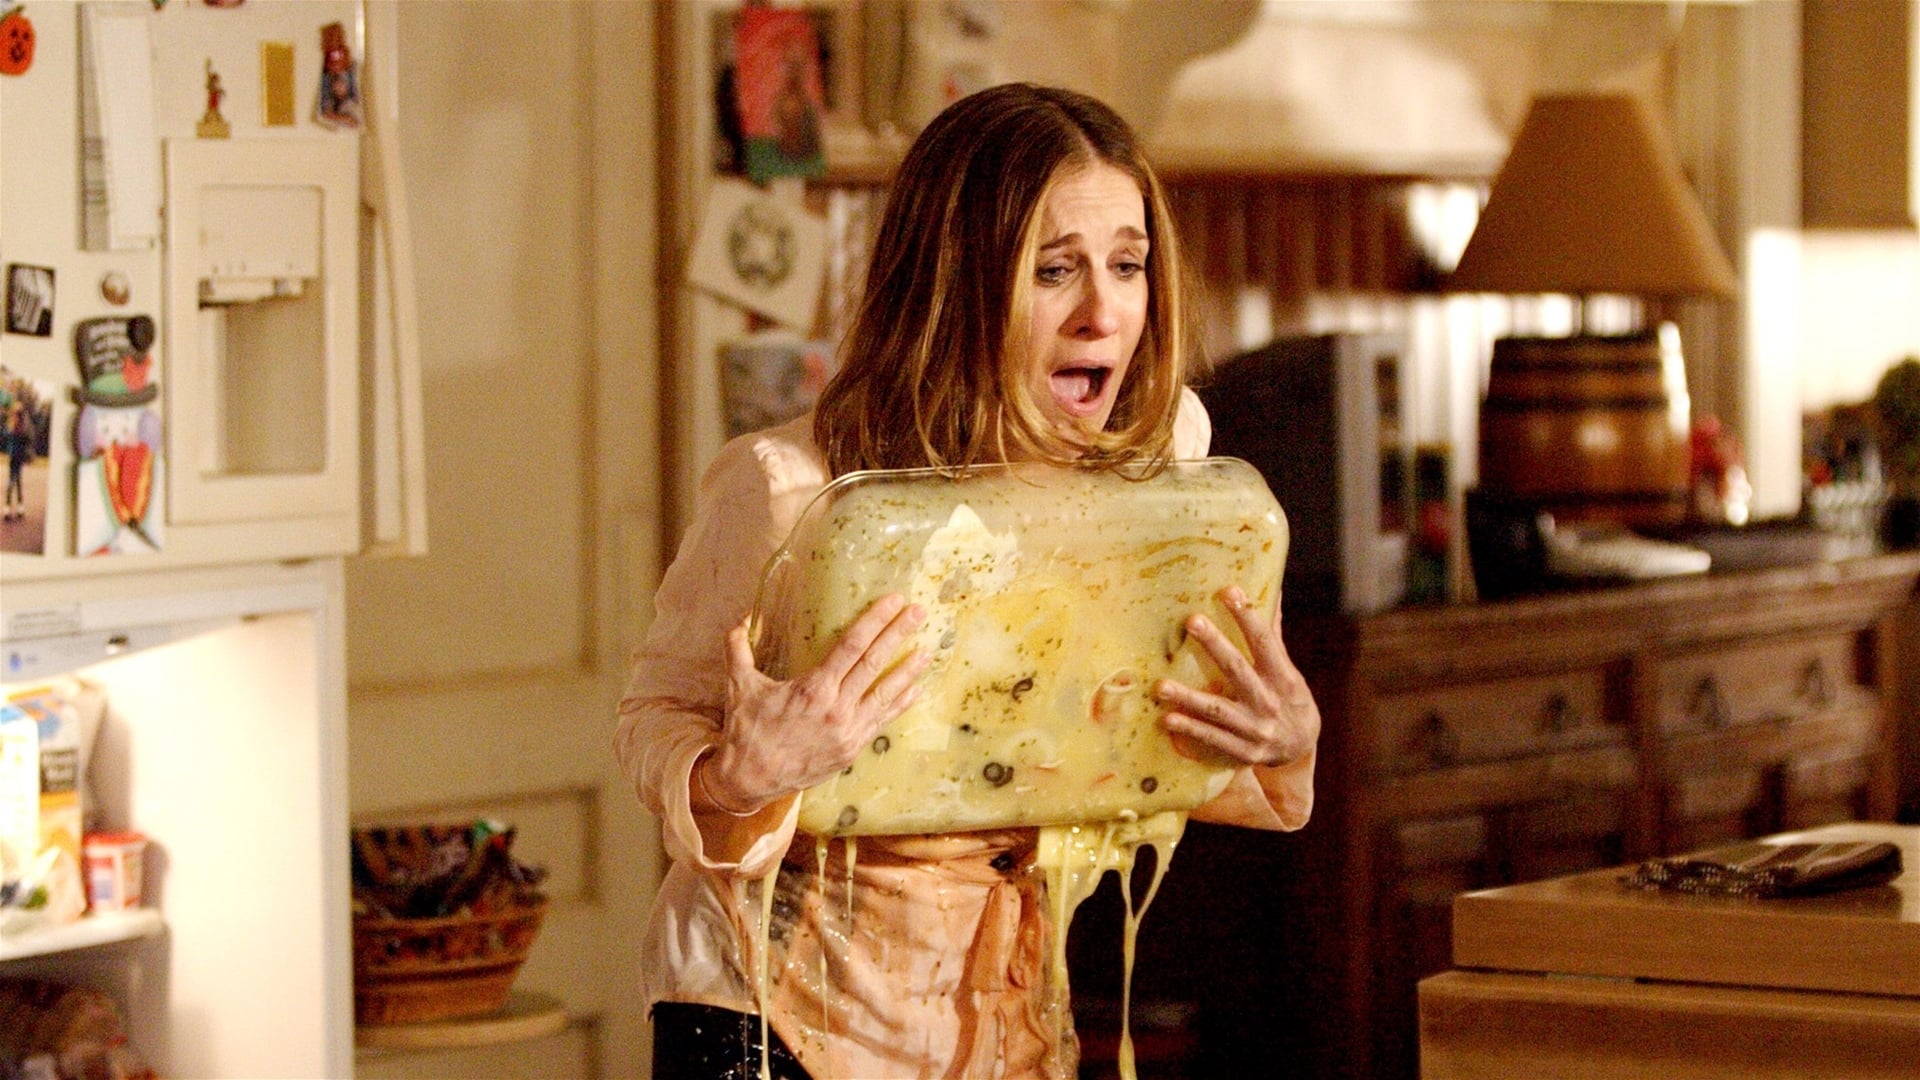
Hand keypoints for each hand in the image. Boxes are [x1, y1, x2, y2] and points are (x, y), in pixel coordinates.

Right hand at [701, 594, 930, 812]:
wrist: (749, 781)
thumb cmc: (745, 731)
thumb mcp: (738, 685)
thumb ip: (739, 646)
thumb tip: (744, 614)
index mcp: (812, 688)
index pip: (851, 646)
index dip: (874, 621)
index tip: (893, 602)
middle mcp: (836, 708)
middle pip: (874, 663)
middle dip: (898, 634)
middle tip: (918, 612)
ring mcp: (847, 731)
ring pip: (885, 694)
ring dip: (908, 670)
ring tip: (928, 649)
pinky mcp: (851, 749)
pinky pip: (881, 721)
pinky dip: (899, 704)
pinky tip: (915, 689)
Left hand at [1154, 586, 1318, 767]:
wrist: (1302, 748)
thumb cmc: (1290, 699)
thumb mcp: (1289, 670)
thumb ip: (1273, 635)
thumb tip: (1273, 591)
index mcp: (1283, 677)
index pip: (1265, 642)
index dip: (1248, 617)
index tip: (1229, 591)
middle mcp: (1269, 702)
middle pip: (1238, 670)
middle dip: (1215, 645)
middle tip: (1193, 621)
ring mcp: (1255, 729)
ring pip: (1218, 710)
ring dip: (1189, 698)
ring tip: (1161, 686)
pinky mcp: (1243, 751)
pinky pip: (1213, 738)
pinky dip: (1191, 729)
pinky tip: (1168, 718)